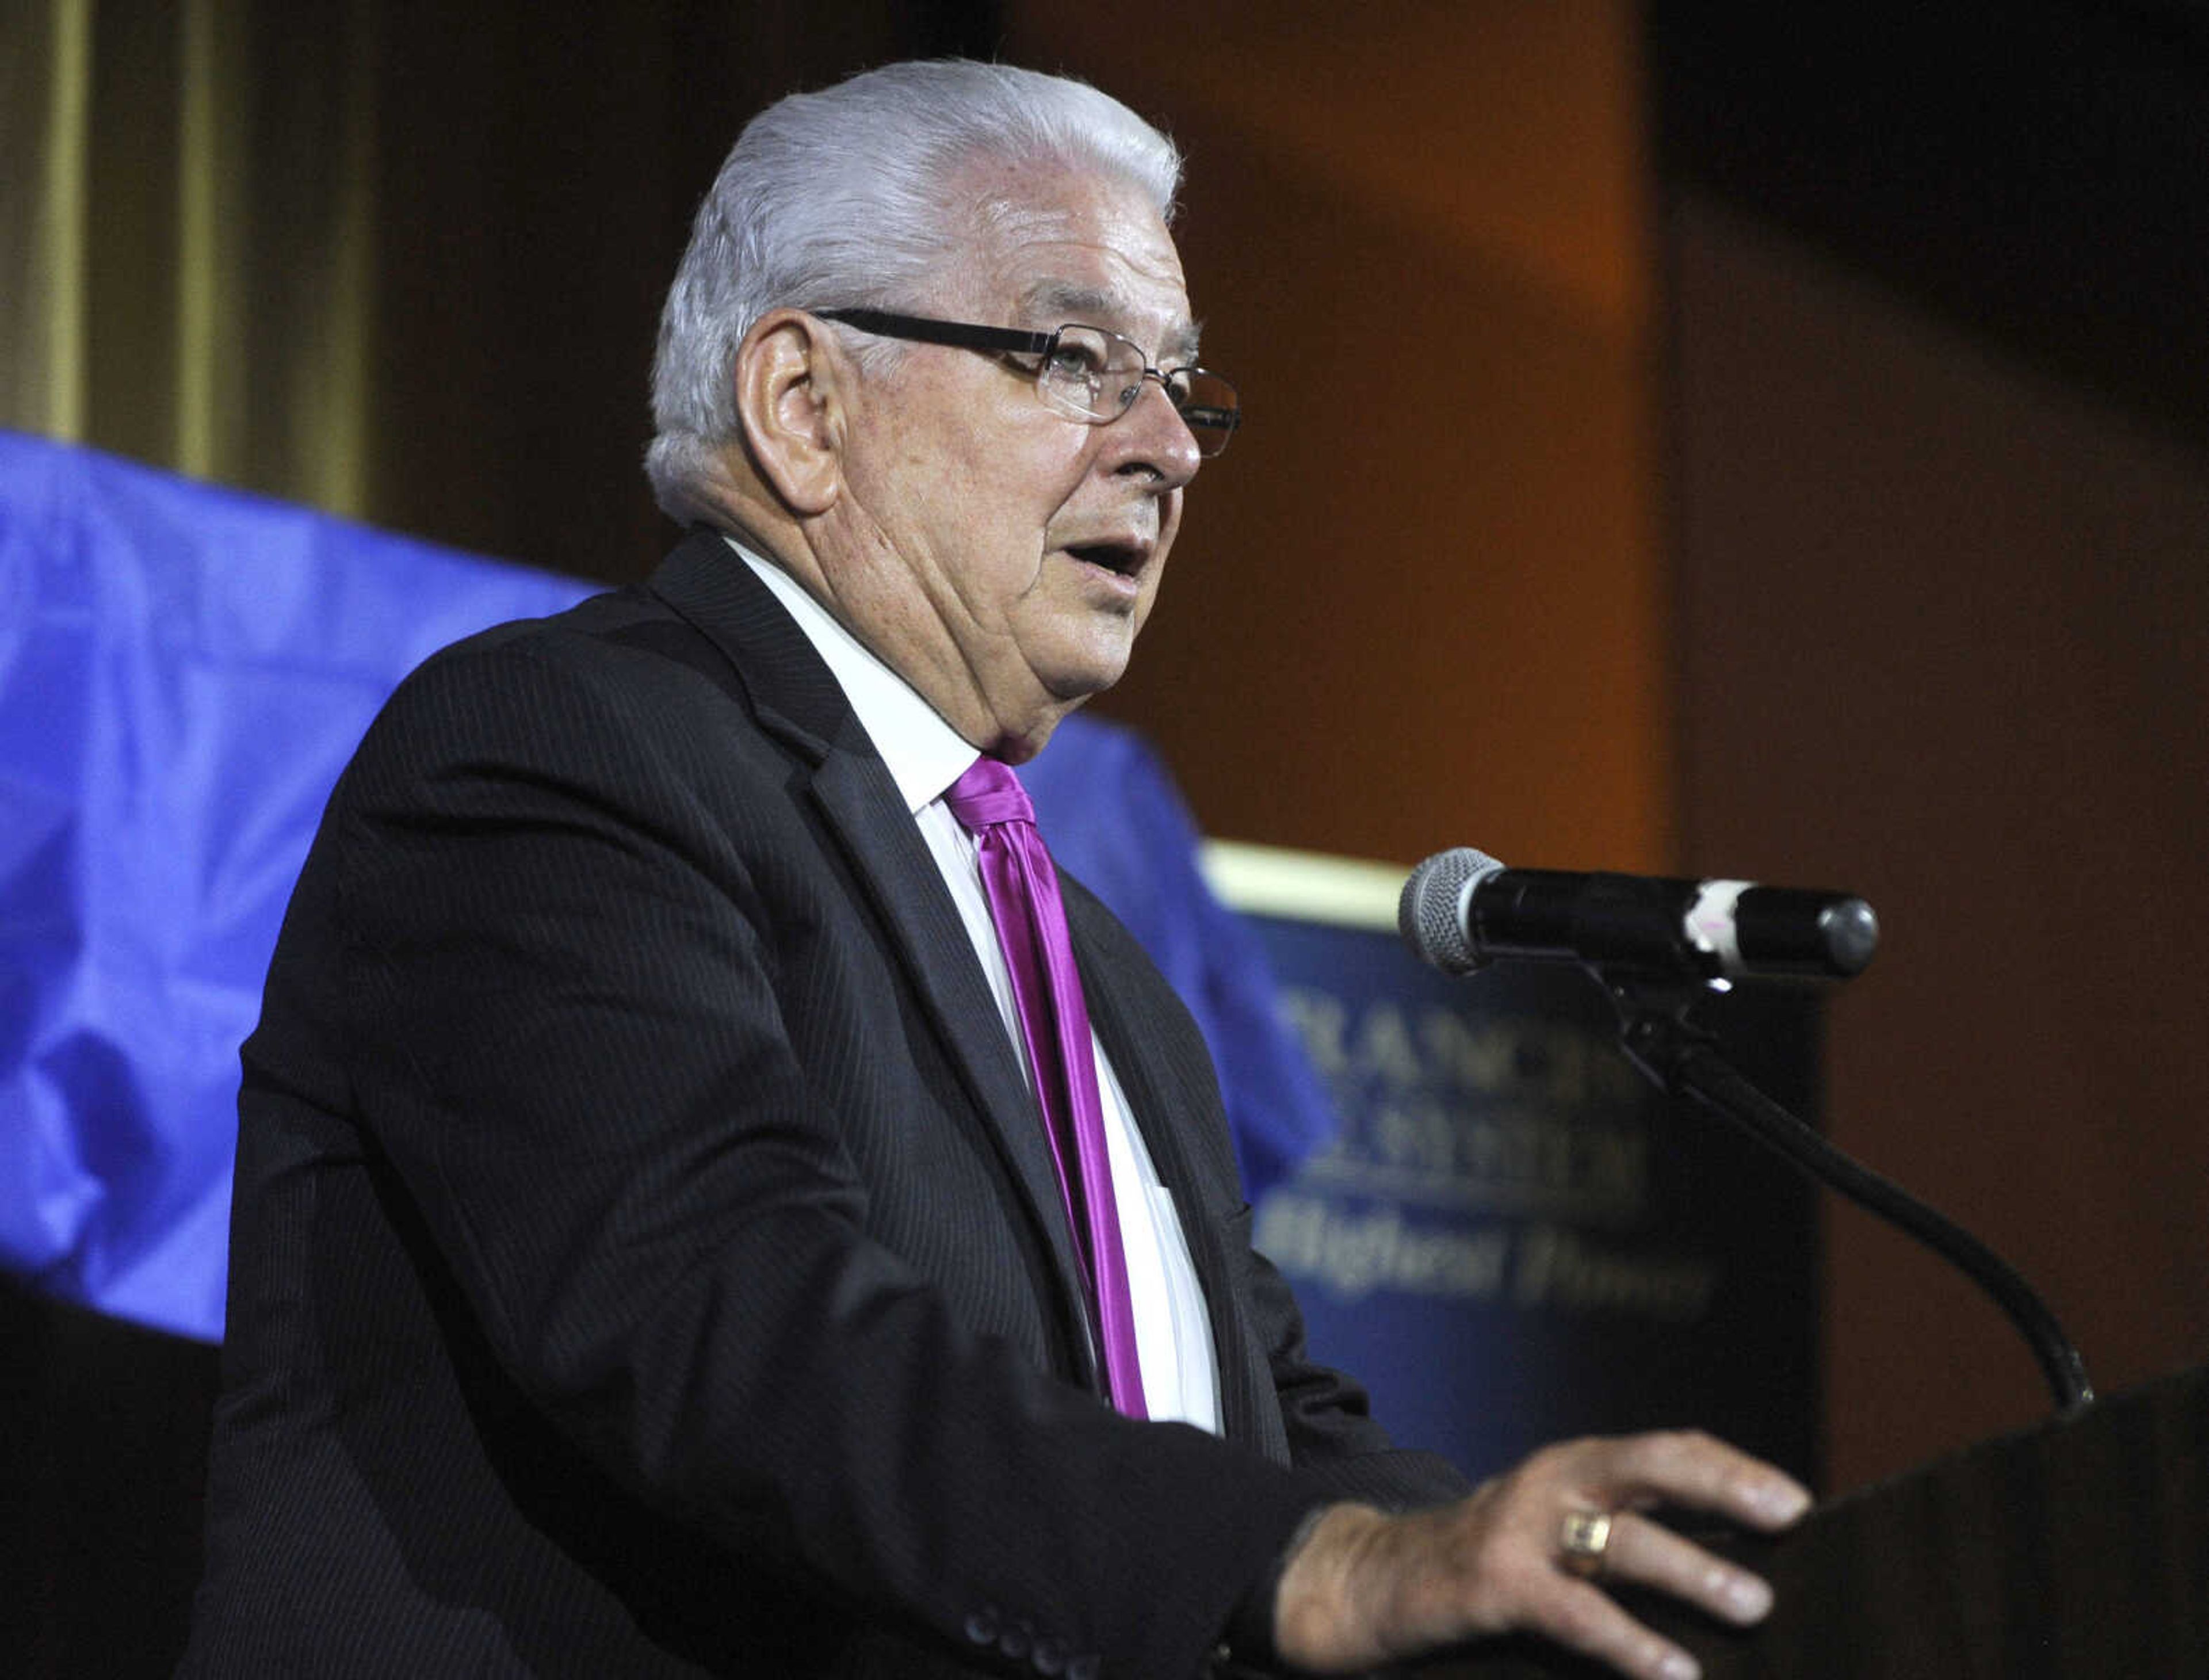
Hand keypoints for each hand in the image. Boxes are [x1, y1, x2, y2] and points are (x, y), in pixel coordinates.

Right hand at [1272, 1432, 1811, 1679]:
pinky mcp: (1493, 1581)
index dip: (1732, 1469)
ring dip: (1692, 1570)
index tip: (1797, 1502)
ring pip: (1620, 1538)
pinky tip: (1672, 1671)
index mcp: (1573, 1466)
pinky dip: (1629, 1640)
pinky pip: (1575, 1609)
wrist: (1369, 1581)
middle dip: (1722, 1487)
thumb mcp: (1554, 1535)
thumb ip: (1620, 1536)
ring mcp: (1519, 1527)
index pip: (1666, 1450)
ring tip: (1751, 1606)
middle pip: (1649, 1466)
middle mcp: (1550, 1481)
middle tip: (1786, 1517)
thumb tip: (1732, 1572)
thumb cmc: (1486, 1567)